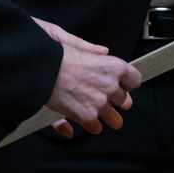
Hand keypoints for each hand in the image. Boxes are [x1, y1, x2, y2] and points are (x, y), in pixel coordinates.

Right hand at [38, 17, 138, 136]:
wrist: (38, 70)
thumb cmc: (55, 56)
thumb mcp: (76, 45)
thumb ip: (93, 50)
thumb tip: (103, 52)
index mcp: (114, 67)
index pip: (134, 79)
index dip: (127, 82)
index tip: (122, 84)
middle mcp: (110, 86)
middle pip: (125, 100)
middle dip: (116, 99)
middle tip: (106, 98)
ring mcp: (99, 103)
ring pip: (113, 117)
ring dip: (106, 116)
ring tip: (99, 113)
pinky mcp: (86, 117)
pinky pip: (96, 127)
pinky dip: (90, 125)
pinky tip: (86, 120)